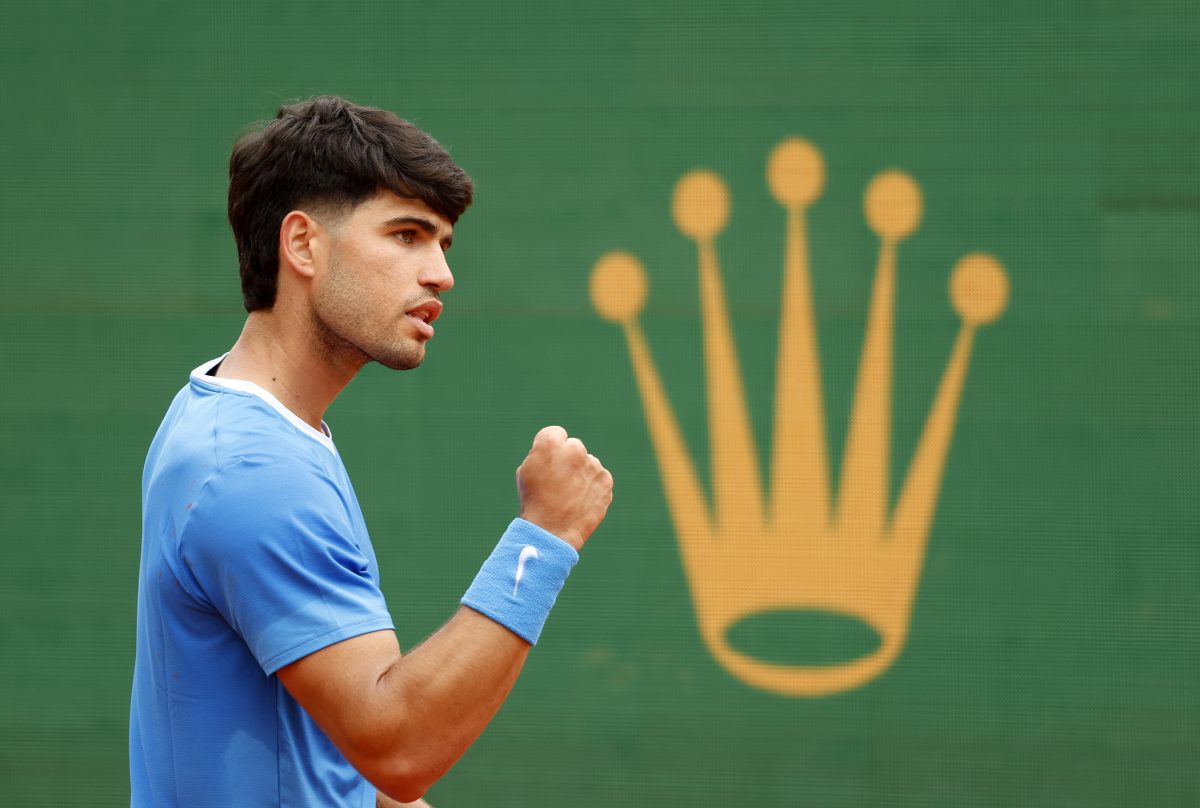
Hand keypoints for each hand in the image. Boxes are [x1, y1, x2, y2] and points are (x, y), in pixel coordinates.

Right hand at [516, 426, 612, 549]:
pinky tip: (580, 500)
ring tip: (569, 495)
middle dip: (568, 459)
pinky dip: (592, 486)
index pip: (556, 433)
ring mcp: (593, 464)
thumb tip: (558, 449)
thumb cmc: (534, 500)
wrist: (551, 531)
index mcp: (550, 443)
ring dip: (581, 473)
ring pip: (588, 463)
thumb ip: (542, 452)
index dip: (551, 449)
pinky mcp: (606, 479)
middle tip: (559, 481)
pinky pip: (598, 477)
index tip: (549, 462)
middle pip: (574, 446)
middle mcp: (574, 449)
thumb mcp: (526, 470)